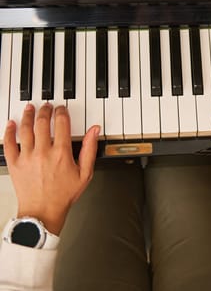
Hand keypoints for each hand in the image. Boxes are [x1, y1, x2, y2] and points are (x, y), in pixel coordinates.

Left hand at [3, 103, 99, 234]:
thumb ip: (90, 149)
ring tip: (30, 108)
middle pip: (42, 122)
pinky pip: (8, 143)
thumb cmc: (63, 195)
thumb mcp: (85, 173)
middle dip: (45, 110)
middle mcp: (43, 152)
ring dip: (27, 115)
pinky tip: (11, 123)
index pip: (61, 123)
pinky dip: (9, 131)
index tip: (62, 109)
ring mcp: (26, 157)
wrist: (42, 212)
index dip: (62, 112)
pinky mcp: (14, 163)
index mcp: (61, 153)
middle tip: (47, 106)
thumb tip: (94, 131)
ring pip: (25, 129)